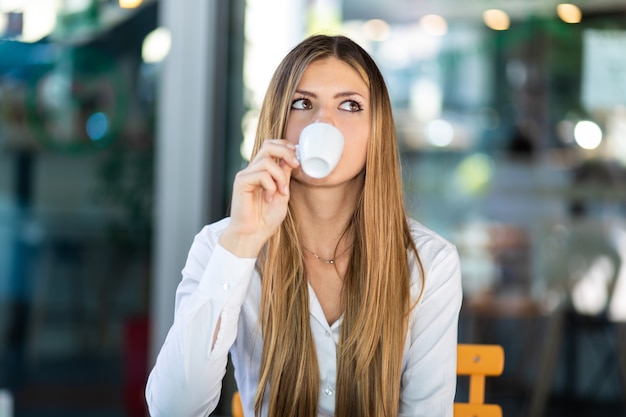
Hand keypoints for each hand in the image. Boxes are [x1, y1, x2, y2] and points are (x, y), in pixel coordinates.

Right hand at [219, 139, 299, 257]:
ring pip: (267, 161)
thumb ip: (285, 176)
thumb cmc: (266, 219)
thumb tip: (291, 159)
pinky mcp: (241, 182)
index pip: (271, 147)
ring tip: (281, 193)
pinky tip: (268, 199)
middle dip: (286, 152)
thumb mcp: (282, 194)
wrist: (252, 235)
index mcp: (262, 171)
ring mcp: (245, 175)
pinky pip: (261, 175)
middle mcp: (252, 170)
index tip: (297, 158)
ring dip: (280, 177)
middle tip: (296, 165)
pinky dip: (270, 186)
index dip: (285, 146)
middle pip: (268, 145)